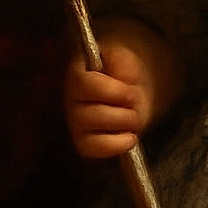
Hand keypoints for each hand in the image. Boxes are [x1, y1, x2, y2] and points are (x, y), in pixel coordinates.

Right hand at [64, 40, 155, 157]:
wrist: (131, 88)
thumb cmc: (123, 71)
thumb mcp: (125, 57)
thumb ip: (122, 63)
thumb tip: (124, 78)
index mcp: (77, 74)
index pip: (85, 86)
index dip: (112, 92)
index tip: (131, 93)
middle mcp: (71, 100)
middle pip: (93, 115)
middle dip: (123, 111)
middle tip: (135, 103)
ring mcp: (76, 124)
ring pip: (96, 134)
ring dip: (123, 125)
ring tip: (133, 115)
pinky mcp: (84, 143)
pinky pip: (96, 151)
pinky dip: (118, 145)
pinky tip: (130, 136)